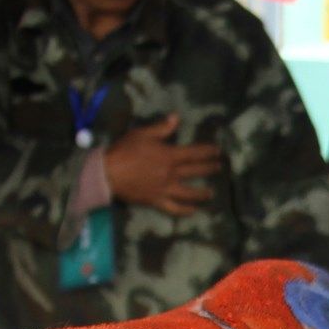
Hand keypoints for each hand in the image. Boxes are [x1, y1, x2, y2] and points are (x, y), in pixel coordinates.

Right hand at [104, 115, 221, 216]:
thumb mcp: (142, 134)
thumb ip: (162, 128)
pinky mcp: (157, 201)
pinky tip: (193, 211)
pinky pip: (174, 208)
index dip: (208, 152)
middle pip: (195, 171)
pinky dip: (185, 211)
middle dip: (209, 168)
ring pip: (189, 193)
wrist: (108, 173)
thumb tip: (176, 118)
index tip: (218, 151)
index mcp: (169, 156)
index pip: (194, 153)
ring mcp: (165, 189)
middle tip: (219, 168)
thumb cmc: (124, 150)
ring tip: (211, 193)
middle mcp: (171, 174)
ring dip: (202, 193)